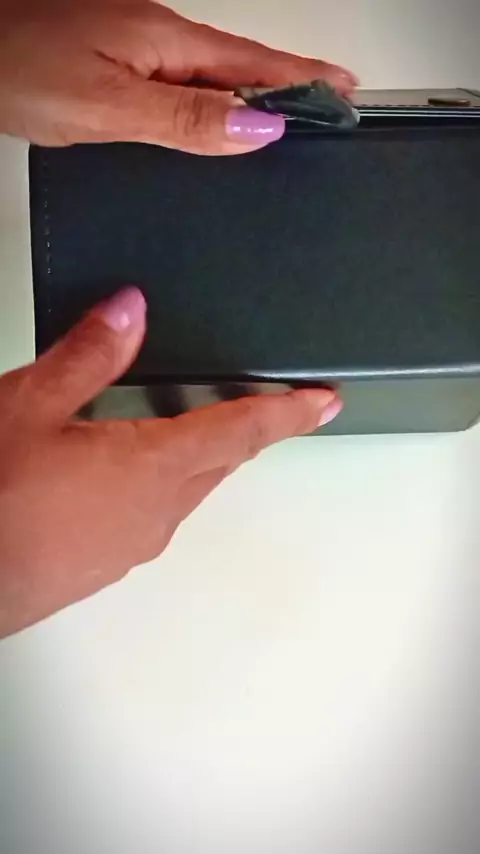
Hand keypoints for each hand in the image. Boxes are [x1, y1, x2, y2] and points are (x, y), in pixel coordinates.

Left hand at [0, 0, 357, 153]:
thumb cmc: (19, 68)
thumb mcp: (109, 107)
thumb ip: (185, 118)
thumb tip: (256, 130)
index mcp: (165, 42)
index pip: (253, 66)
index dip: (302, 82)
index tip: (345, 92)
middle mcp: (156, 34)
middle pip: (241, 62)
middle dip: (290, 82)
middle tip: (333, 96)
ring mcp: (135, 40)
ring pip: (213, 69)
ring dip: (255, 88)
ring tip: (290, 107)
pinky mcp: (115, 54)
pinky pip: (183, 74)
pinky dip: (215, 92)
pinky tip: (218, 106)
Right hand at [0, 288, 341, 637]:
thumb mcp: (31, 407)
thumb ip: (89, 356)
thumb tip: (131, 309)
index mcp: (150, 467)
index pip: (240, 431)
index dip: (287, 412)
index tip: (326, 403)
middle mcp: (155, 512)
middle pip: (220, 461)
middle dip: (247, 432)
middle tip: (268, 409)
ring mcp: (130, 546)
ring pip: (186, 490)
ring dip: (200, 458)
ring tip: (189, 429)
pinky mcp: (103, 565)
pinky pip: (152, 515)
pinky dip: (159, 485)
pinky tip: (125, 475)